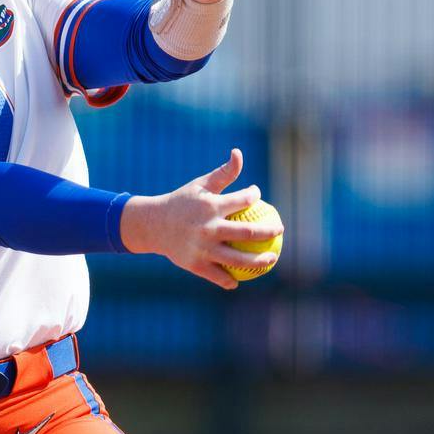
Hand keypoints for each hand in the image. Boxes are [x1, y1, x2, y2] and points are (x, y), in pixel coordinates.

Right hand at [119, 149, 277, 288]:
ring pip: (237, 260)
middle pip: (247, 233)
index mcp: (211, 206)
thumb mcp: (201, 185)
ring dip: (259, 261)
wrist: (153, 224)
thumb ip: (223, 173)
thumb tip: (238, 153)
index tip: (258, 196)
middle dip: (269, 232)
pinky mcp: (195, 264)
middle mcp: (208, 228)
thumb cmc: (182, 203)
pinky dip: (229, 280)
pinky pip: (218, 276)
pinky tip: (240, 280)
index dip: (254, 195)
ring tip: (272, 258)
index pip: (243, 200)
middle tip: (280, 230)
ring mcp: (202, 248)